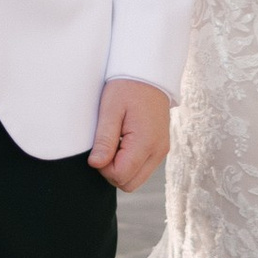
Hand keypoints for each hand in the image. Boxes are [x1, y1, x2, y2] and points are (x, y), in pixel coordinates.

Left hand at [91, 77, 170, 191]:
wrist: (149, 73)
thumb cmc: (127, 87)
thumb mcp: (110, 109)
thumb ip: (104, 139)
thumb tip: (96, 165)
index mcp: (146, 142)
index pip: (120, 176)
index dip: (103, 168)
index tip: (98, 148)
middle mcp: (158, 151)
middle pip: (129, 184)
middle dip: (112, 172)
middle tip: (105, 146)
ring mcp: (161, 151)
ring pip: (136, 179)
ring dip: (121, 168)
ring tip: (115, 141)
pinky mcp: (160, 148)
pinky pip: (142, 168)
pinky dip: (129, 162)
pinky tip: (124, 142)